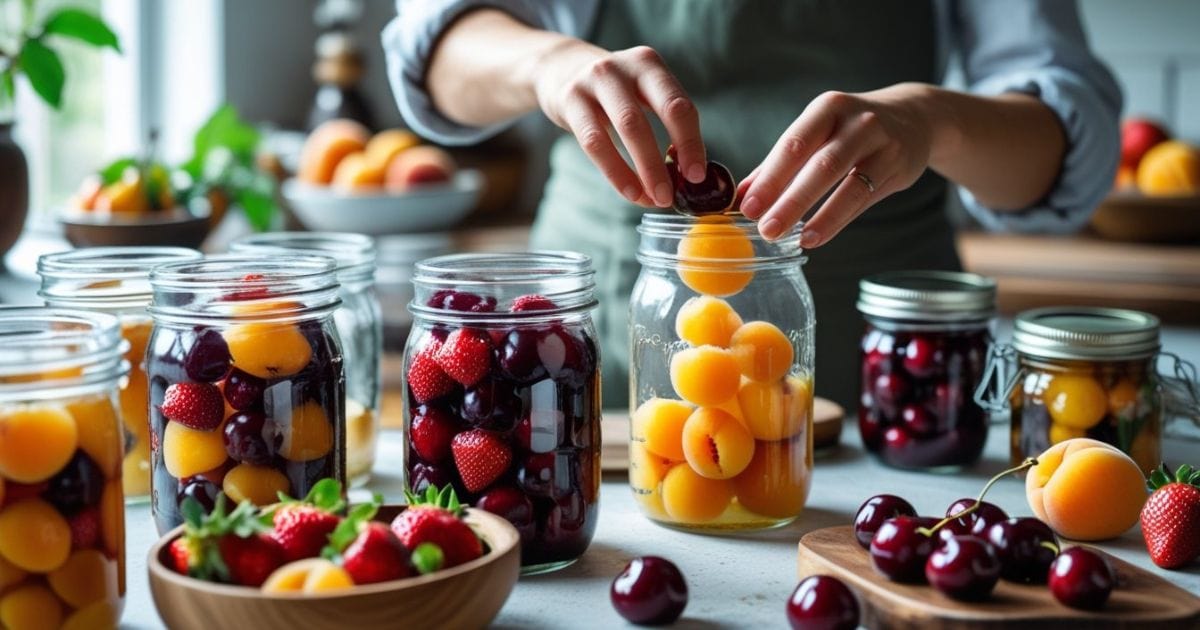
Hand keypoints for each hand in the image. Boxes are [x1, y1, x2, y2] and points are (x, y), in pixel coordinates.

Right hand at [531, 41, 706, 206]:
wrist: (562, 68)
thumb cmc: (615, 91)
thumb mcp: (642, 91)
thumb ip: (666, 121)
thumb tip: (688, 174)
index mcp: (649, 64)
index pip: (678, 106)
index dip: (690, 143)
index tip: (697, 176)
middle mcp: (623, 68)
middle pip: (649, 119)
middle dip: (662, 162)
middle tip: (671, 197)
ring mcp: (594, 81)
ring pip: (625, 129)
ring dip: (642, 170)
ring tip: (652, 199)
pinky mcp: (570, 100)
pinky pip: (595, 142)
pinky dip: (615, 172)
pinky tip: (629, 192)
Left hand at [738, 84, 937, 246]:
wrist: (915, 116)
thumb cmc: (851, 129)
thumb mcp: (818, 132)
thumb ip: (780, 162)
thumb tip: (742, 194)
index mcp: (827, 109)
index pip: (793, 145)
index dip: (769, 177)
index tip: (747, 206)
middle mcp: (857, 122)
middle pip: (820, 164)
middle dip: (790, 199)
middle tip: (766, 228)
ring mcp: (882, 144)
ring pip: (847, 183)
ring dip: (817, 214)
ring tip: (793, 237)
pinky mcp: (898, 167)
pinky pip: (864, 198)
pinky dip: (838, 219)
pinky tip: (816, 235)